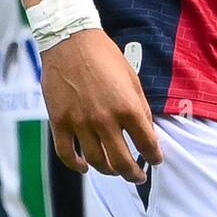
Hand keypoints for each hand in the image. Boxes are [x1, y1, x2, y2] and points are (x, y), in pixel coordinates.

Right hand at [41, 28, 162, 181]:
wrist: (71, 40)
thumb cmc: (104, 55)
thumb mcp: (132, 78)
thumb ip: (140, 107)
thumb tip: (146, 131)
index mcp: (127, 107)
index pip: (147, 143)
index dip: (154, 156)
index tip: (156, 161)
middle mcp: (105, 120)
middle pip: (122, 162)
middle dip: (133, 174)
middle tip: (138, 176)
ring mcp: (80, 123)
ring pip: (96, 162)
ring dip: (108, 171)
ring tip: (114, 171)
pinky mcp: (59, 122)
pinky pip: (67, 154)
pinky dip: (76, 165)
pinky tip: (85, 167)